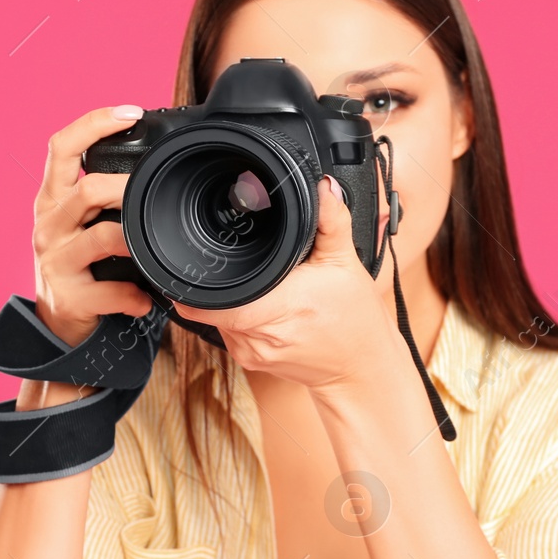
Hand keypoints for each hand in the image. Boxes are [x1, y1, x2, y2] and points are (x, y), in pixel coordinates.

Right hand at [30, 105, 153, 347]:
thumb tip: (152, 161)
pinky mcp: (67, 296)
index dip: (94, 123)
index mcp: (52, 198)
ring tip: (153, 244)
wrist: (57, 323)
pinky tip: (144, 299)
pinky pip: (109, 290)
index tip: (131, 112)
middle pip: (86, 188)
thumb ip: (102, 194)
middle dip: (126, 187)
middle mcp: (48, 224)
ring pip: (101, 236)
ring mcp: (55, 260)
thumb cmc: (79, 264)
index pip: (61, 146)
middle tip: (152, 192)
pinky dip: (133, 295)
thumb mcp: (80, 222)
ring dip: (135, 238)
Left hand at [173, 176, 403, 396]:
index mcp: (273, 309)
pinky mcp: (250, 360)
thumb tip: (324, 188)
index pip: (206, 300)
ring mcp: (249, 352)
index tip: (201, 260)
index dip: (196, 279)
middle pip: (210, 302)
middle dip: (222, 280)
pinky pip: (230, 330)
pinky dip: (240, 314)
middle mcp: (254, 335)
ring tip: (261, 285)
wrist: (361, 370)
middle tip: (245, 264)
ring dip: (231, 298)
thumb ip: (332, 221)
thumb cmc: (356, 322)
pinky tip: (264, 304)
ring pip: (217, 316)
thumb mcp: (346, 264)